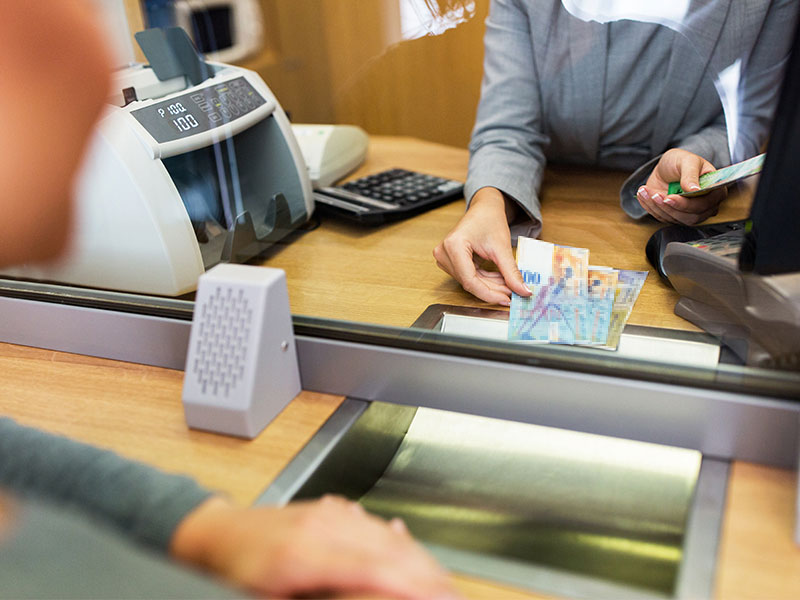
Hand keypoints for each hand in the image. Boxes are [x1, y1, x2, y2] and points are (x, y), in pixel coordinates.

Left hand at [170, 495, 458, 599]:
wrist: (215, 534)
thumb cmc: (235, 574)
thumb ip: (326, 596)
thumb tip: (372, 590)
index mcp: (306, 554)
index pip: (377, 568)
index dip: (415, 584)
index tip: (443, 596)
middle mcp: (322, 526)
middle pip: (390, 548)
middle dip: (427, 573)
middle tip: (451, 593)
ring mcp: (326, 513)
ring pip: (385, 534)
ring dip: (416, 557)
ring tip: (438, 580)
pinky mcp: (327, 509)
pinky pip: (371, 522)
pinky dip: (395, 537)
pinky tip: (404, 542)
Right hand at [433, 187, 531, 304]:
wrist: (484, 208)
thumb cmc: (489, 219)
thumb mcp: (502, 247)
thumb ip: (511, 272)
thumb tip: (522, 291)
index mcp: (453, 246)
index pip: (470, 280)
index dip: (489, 294)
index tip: (506, 299)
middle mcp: (444, 253)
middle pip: (470, 282)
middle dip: (493, 289)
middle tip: (513, 293)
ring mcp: (445, 257)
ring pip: (470, 282)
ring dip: (490, 285)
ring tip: (508, 284)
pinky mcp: (450, 260)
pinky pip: (469, 276)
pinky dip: (485, 280)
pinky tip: (500, 280)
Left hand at [637, 149, 726, 224]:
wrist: (666, 167)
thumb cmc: (681, 161)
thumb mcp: (687, 161)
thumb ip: (691, 174)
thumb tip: (694, 189)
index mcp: (715, 191)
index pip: (704, 205)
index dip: (685, 204)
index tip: (669, 197)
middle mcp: (706, 205)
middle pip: (690, 217)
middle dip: (669, 207)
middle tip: (654, 194)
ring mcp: (690, 213)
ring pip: (675, 219)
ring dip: (657, 207)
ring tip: (645, 191)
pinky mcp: (675, 215)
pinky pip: (663, 218)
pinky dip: (650, 208)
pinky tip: (643, 195)